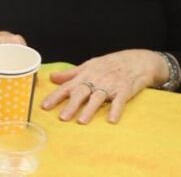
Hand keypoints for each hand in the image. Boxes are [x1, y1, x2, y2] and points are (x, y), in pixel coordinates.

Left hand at [42, 50, 163, 124]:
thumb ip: (70, 74)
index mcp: (86, 74)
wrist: (135, 60)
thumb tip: (52, 77)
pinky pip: (119, 101)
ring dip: (90, 109)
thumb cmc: (109, 64)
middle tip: (62, 118)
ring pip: (98, 97)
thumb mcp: (88, 66)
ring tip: (82, 121)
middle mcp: (96, 80)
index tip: (44, 106)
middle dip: (71, 105)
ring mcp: (110, 85)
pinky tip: (111, 120)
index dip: (56, 96)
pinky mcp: (124, 90)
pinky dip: (116, 110)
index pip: (68, 86)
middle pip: (81, 92)